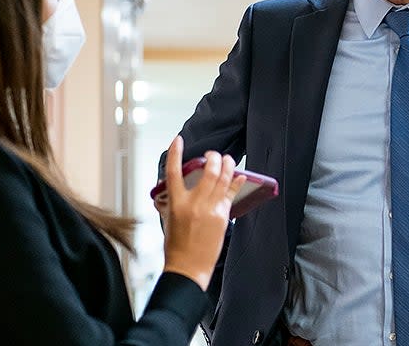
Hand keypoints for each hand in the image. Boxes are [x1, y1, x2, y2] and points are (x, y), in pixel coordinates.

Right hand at [160, 136, 245, 289]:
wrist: (187, 268)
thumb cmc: (176, 247)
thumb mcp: (168, 220)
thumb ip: (173, 202)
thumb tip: (176, 191)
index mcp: (175, 203)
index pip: (173, 172)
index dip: (175, 153)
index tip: (178, 140)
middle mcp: (193, 203)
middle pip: (208, 170)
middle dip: (213, 157)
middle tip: (213, 155)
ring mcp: (210, 209)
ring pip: (223, 178)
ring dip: (228, 165)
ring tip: (228, 159)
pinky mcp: (222, 216)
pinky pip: (231, 193)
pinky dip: (236, 182)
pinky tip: (239, 176)